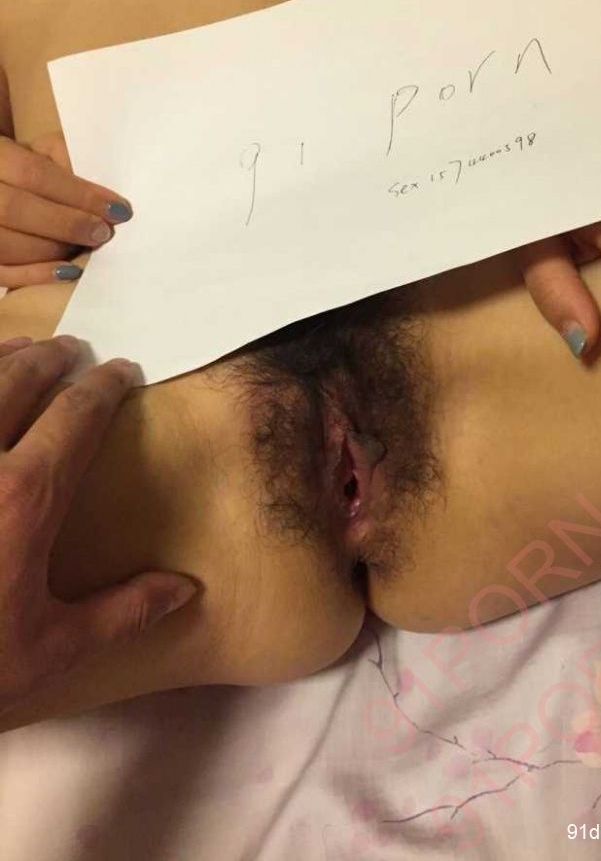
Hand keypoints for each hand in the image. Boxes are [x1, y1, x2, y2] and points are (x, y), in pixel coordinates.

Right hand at [0, 132, 132, 288]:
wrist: (3, 183)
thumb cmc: (22, 163)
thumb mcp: (38, 148)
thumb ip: (61, 160)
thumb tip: (97, 195)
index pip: (31, 173)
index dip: (78, 194)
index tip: (117, 209)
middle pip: (13, 209)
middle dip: (67, 224)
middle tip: (103, 232)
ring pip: (5, 244)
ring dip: (54, 249)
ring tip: (86, 247)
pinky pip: (1, 272)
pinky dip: (35, 275)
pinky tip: (67, 271)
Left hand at [0, 336, 196, 716]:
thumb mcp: (51, 649)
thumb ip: (122, 611)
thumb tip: (185, 589)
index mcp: (23, 498)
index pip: (76, 417)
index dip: (104, 387)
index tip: (122, 371)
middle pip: (18, 381)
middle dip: (50, 357)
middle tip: (71, 347)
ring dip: (1, 358)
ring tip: (20, 349)